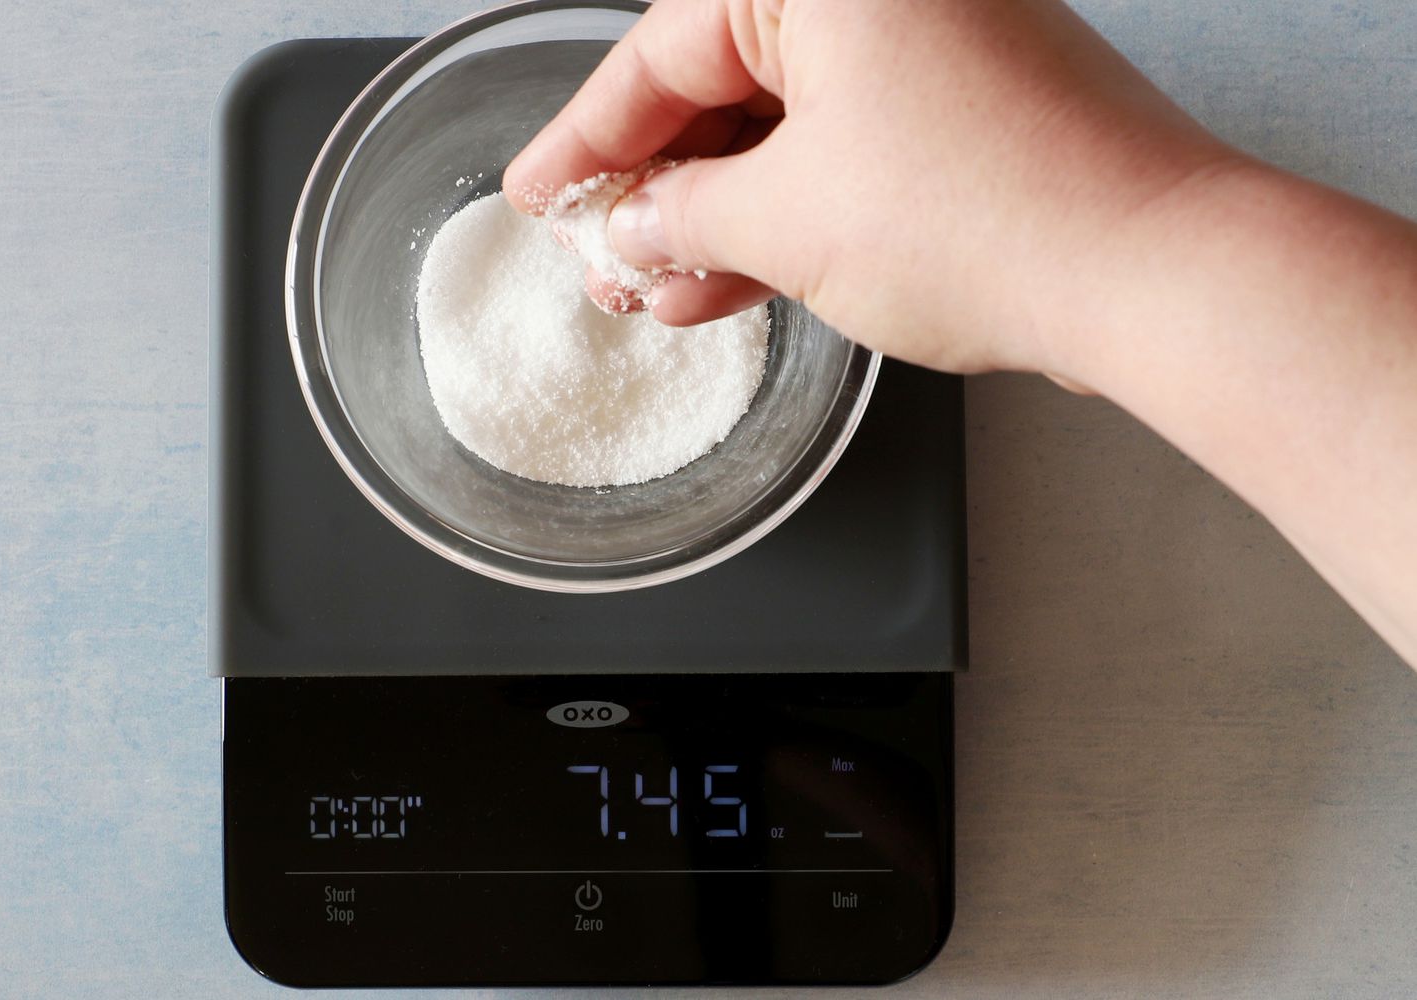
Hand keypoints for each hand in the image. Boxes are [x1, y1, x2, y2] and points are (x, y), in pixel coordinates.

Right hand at [504, 0, 1237, 378]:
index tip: (537, 195)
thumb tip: (633, 227)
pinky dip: (784, 222)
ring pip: (781, 133)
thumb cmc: (987, 215)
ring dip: (712, 220)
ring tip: (649, 296)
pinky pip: (842, 159)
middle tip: (596, 260)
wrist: (1151, 276)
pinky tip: (724, 287)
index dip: (585, 139)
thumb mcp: (790, 220)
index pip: (660, 52)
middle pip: (720, 88)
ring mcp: (928, 55)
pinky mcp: (964, 118)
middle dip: (653, 190)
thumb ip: (687, 216)